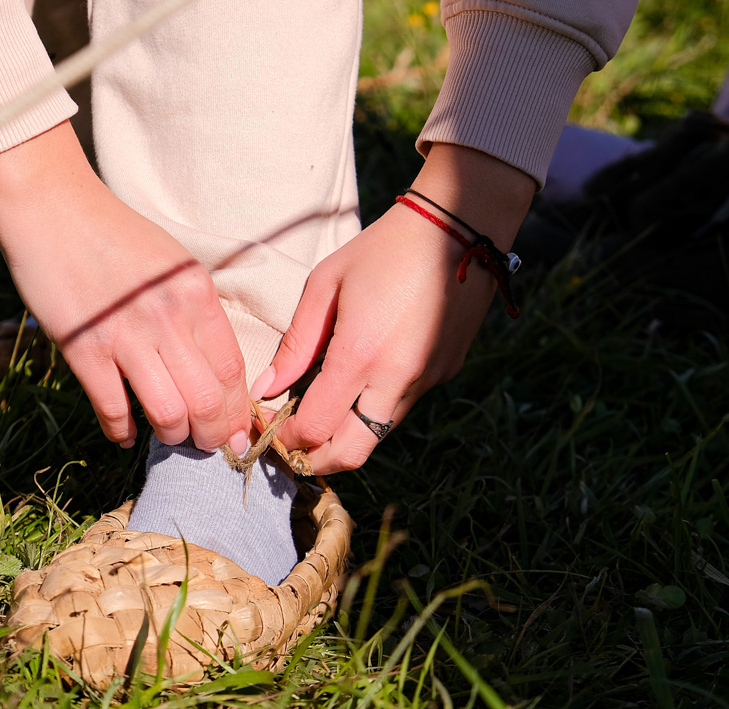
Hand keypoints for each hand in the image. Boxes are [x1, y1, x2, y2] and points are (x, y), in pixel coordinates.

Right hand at [0, 123, 250, 451]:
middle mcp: (168, 317)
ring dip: (172, 436)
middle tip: (206, 445)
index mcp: (197, 293)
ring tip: (168, 434)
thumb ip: (196, 312)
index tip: (236, 429)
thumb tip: (216, 370)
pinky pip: (113, 409)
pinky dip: (122, 431)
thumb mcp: (175, 265)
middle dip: (212, 435)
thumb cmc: (115, 234)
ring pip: (168, 413)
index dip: (237, 410)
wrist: (52, 205)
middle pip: (208, 400)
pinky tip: (126, 435)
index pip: (232, 369)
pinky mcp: (83, 348)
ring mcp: (125, 334)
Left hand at [254, 144, 534, 472]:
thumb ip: (296, 344)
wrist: (461, 229)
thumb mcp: (326, 284)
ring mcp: (426, 380)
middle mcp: (397, 378)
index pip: (316, 428)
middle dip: (317, 461)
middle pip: (351, 454)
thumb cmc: (384, 248)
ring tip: (322, 412)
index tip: (271, 430)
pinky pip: (402, 406)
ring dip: (347, 434)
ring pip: (378, 434)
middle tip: (293, 449)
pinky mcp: (444, 373)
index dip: (287, 440)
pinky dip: (375, 408)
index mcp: (361, 354)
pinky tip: (364, 378)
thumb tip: (267, 389)